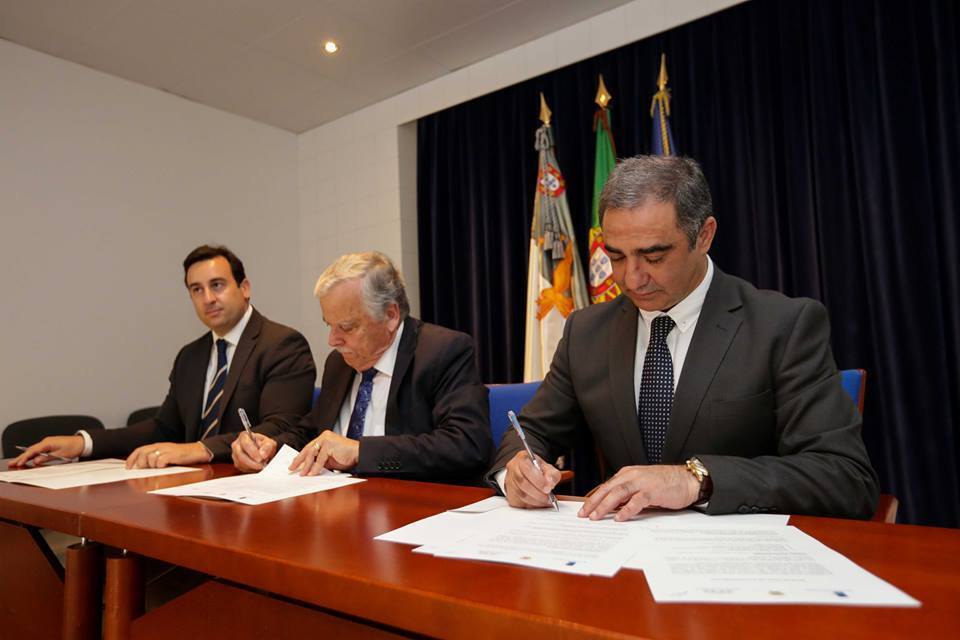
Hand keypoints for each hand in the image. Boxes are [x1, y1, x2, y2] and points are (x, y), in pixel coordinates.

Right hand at [8, 435, 83, 467]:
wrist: (83, 442)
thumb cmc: (74, 447)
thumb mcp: (61, 454)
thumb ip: (47, 458)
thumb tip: (36, 461)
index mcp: (48, 442)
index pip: (33, 450)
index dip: (25, 457)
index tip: (19, 463)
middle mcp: (46, 442)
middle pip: (31, 450)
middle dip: (21, 457)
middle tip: (12, 463)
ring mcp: (48, 444)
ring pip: (33, 451)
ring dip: (25, 457)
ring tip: (16, 462)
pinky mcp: (50, 446)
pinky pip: (38, 451)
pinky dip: (32, 455)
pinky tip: (28, 460)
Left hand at [125, 442, 211, 468]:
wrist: (197, 451)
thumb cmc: (182, 455)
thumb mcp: (166, 454)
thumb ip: (155, 458)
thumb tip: (142, 467)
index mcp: (157, 446)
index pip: (139, 450)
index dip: (132, 459)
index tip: (128, 467)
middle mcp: (160, 446)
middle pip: (143, 454)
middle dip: (141, 463)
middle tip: (146, 469)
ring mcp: (166, 450)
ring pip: (150, 458)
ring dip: (151, 465)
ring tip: (158, 468)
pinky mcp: (173, 455)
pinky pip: (160, 460)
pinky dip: (160, 465)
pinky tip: (164, 466)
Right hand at [231, 432, 277, 472]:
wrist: (263, 453)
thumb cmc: (265, 446)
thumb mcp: (270, 443)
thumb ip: (267, 447)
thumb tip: (262, 454)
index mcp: (244, 436)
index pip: (246, 444)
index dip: (253, 452)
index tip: (260, 458)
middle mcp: (237, 445)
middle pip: (240, 455)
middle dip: (252, 462)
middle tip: (261, 465)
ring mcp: (235, 454)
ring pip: (240, 463)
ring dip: (252, 466)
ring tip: (261, 465)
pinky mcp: (237, 463)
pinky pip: (242, 468)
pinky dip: (251, 469)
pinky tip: (257, 467)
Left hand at [289, 431, 358, 475]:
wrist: (360, 453)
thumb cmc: (347, 457)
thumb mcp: (330, 460)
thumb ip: (319, 461)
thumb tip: (307, 469)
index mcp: (323, 438)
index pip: (309, 448)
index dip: (301, 457)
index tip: (294, 465)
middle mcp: (324, 437)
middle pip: (308, 449)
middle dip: (299, 460)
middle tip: (292, 468)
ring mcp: (326, 439)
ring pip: (312, 453)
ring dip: (306, 466)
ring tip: (302, 474)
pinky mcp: (330, 444)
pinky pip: (320, 458)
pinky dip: (316, 467)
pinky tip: (312, 474)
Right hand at [504, 450, 560, 508]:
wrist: (529, 474)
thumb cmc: (538, 470)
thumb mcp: (548, 468)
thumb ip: (552, 474)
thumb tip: (550, 483)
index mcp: (522, 458)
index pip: (527, 468)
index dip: (538, 480)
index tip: (549, 488)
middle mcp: (512, 468)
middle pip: (522, 482)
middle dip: (538, 493)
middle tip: (549, 498)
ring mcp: (509, 482)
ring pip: (521, 494)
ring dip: (536, 500)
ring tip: (546, 501)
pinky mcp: (509, 494)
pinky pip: (519, 503)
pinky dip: (531, 505)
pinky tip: (539, 503)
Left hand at [578, 465, 700, 521]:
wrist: (687, 479)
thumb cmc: (665, 484)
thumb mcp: (641, 485)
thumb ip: (627, 493)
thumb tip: (611, 508)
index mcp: (627, 474)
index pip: (606, 486)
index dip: (593, 498)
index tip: (584, 509)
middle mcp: (631, 475)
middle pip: (607, 489)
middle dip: (593, 502)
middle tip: (583, 515)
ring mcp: (642, 482)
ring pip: (618, 493)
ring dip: (605, 506)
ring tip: (596, 517)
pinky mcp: (653, 491)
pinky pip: (636, 501)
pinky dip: (626, 510)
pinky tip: (619, 518)